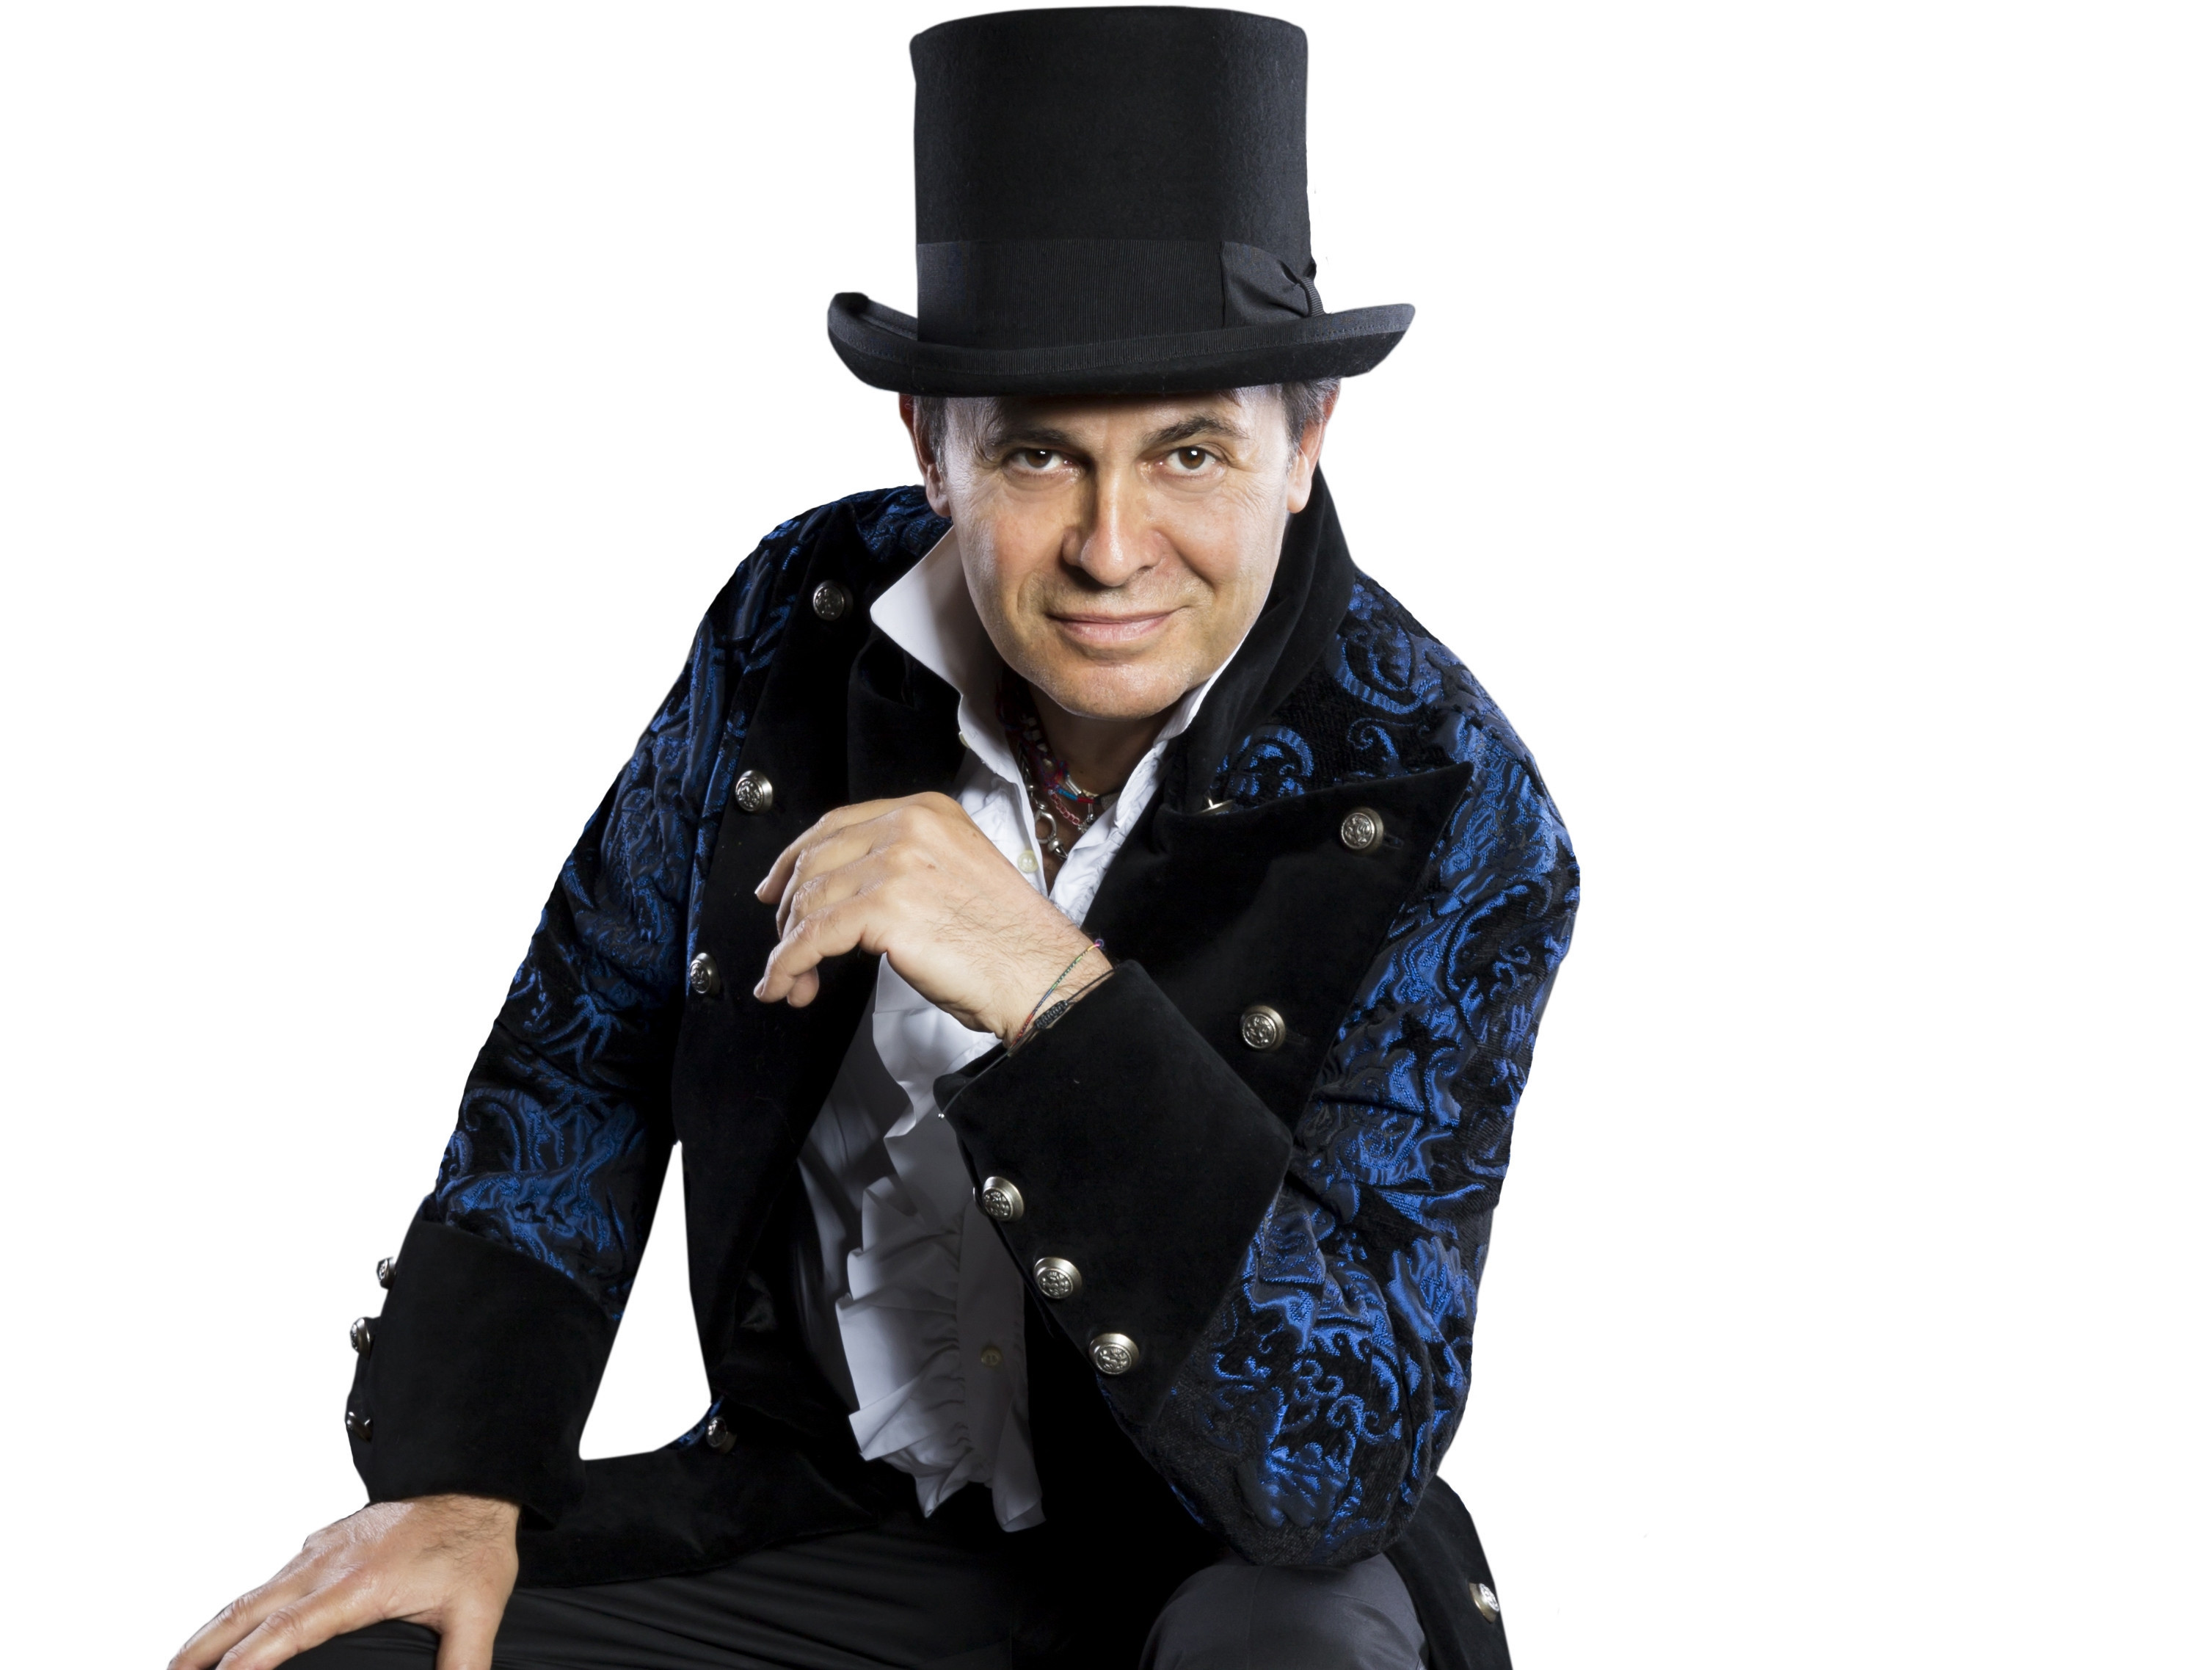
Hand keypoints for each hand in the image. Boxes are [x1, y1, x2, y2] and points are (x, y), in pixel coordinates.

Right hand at [170, 1494, 519, 1669]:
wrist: (474, 1479)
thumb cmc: (473, 1539)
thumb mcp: (478, 1608)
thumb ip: (462, 1663)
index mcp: (357, 1584)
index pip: (285, 1630)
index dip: (246, 1661)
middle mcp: (328, 1564)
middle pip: (248, 1610)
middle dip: (202, 1649)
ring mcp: (324, 1549)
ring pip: (255, 1591)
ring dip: (215, 1626)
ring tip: (185, 1660)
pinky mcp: (328, 1540)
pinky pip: (275, 1576)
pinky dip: (246, 1603)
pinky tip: (239, 1620)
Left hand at [754, 793, 1103, 1040]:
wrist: (1039, 973)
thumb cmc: (1006, 939)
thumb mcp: (954, 873)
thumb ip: (905, 865)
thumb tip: (847, 892)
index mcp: (927, 812)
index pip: (837, 825)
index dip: (795, 859)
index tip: (775, 889)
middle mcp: (909, 828)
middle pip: (815, 859)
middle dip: (788, 908)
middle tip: (783, 943)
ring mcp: (895, 864)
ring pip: (809, 900)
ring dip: (789, 947)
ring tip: (793, 980)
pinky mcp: (884, 909)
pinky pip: (811, 937)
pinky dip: (788, 965)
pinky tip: (786, 985)